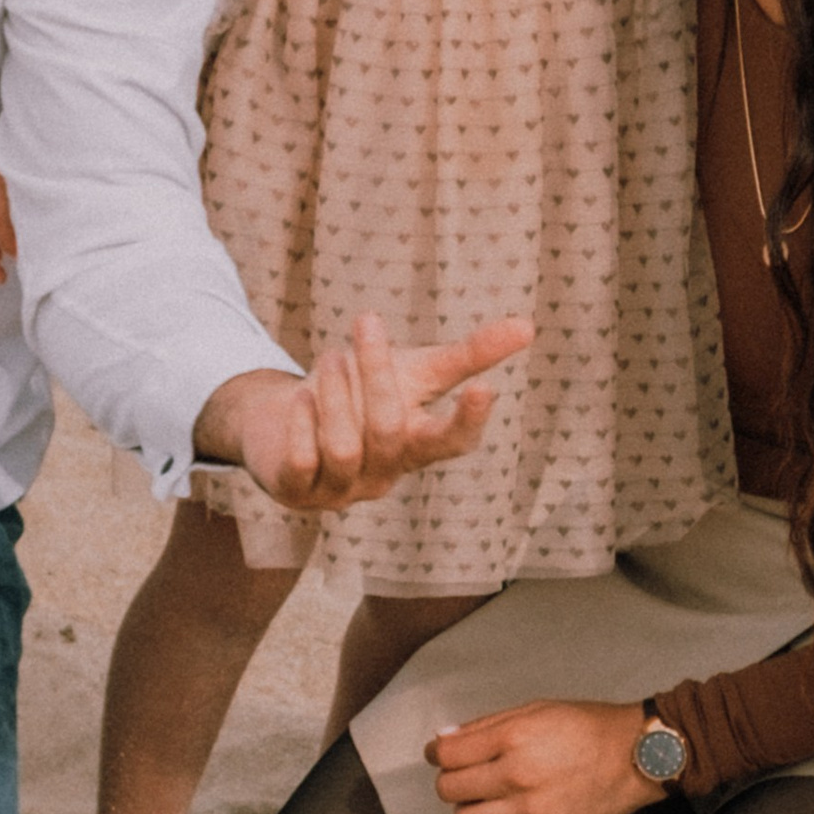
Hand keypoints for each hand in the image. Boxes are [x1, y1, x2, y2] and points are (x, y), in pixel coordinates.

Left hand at [195, 311, 529, 512]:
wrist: (284, 418)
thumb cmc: (361, 393)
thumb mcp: (415, 372)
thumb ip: (469, 356)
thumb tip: (529, 326)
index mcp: (419, 445)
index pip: (453, 443)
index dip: (468, 421)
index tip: (484, 388)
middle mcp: (386, 473)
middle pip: (389, 430)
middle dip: (376, 372)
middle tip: (367, 322)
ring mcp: (343, 488)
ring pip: (344, 447)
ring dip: (335, 393)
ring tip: (331, 355)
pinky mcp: (298, 491)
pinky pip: (304, 464)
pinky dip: (301, 426)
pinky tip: (299, 398)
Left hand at [431, 698, 666, 813]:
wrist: (636, 756)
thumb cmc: (588, 727)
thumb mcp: (535, 710)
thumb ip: (486, 725)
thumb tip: (446, 739)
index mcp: (513, 737)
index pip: (448, 754)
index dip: (437, 754)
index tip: (441, 755)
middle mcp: (518, 774)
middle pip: (450, 790)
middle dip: (451, 781)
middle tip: (466, 775)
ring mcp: (532, 810)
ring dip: (468, 811)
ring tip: (484, 800)